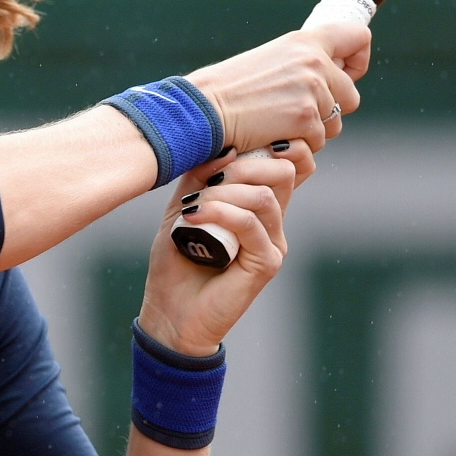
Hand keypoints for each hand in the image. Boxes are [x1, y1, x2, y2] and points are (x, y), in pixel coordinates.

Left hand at [137, 143, 309, 356]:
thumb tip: (229, 149)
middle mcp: (273, 221)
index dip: (267, 144)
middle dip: (243, 164)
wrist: (170, 311)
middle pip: (283, 170)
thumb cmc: (177, 256)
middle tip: (208, 180)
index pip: (285, 162)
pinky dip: (220, 213)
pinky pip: (251, 224)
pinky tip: (194, 217)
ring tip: (192, 207)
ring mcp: (273, 242)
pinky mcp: (267, 263)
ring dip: (222, 193)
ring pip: (263, 196)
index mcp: (258, 204)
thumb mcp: (184, 204)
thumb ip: (203, 175)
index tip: (227, 148)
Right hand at [185, 23, 370, 154]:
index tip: (346, 73)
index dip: (357, 61)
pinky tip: (275, 134)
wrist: (206, 107)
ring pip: (334, 123)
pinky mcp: (305, 119)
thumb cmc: (230, 88)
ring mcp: (312, 91)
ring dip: (313, 129)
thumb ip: (301, 64)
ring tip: (280, 122)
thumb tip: (325, 79)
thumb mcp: (270, 60)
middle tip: (296, 111)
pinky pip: (318, 141)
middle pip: (350, 95)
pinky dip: (298, 144)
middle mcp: (314, 62)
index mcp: (305, 42)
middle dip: (330, 109)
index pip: (357, 38)